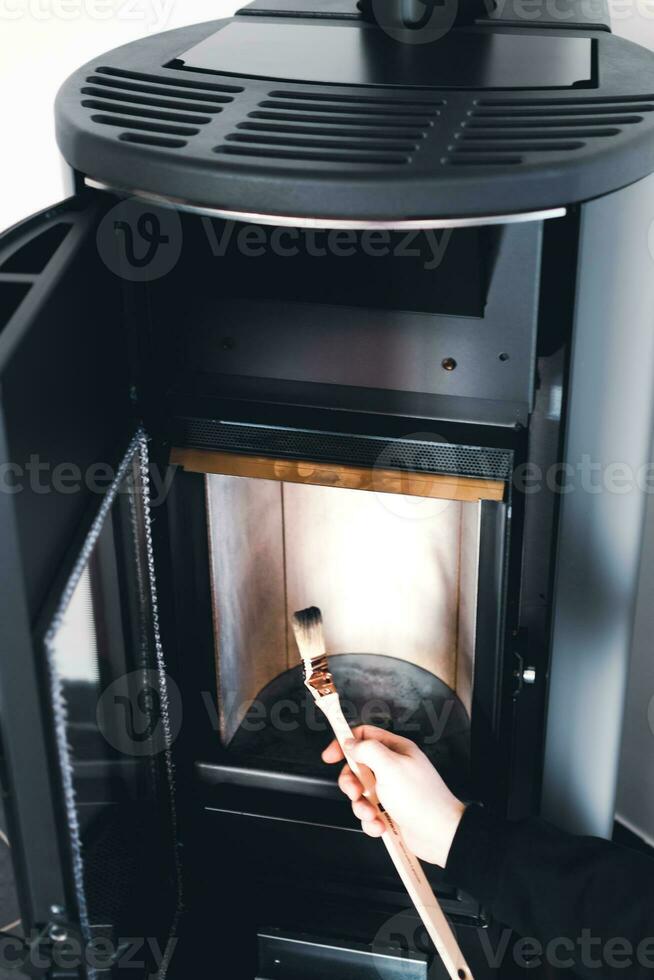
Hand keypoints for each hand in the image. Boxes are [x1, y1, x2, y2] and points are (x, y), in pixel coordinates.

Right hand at [322, 725, 465, 868]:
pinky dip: (370, 821)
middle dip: (351, 782)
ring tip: (372, 814)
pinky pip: (369, 811)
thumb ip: (367, 750)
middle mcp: (393, 767)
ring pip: (361, 792)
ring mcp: (392, 789)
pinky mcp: (390, 810)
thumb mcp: (390, 766)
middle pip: (358, 766)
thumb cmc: (422, 799)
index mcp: (396, 750)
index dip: (345, 743)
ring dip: (361, 806)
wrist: (440, 835)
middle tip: (354, 791)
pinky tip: (379, 825)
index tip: (330, 756)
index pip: (364, 736)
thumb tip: (350, 743)